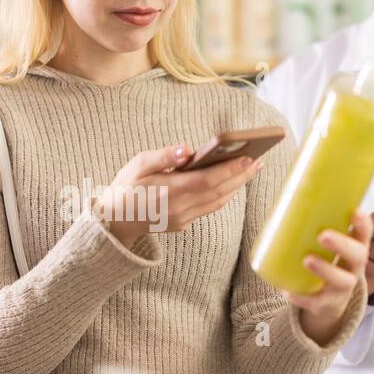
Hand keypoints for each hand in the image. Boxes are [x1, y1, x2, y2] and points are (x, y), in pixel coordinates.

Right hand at [95, 143, 263, 247]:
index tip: (249, 158)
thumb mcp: (138, 164)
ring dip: (236, 186)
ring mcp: (182, 219)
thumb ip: (164, 156)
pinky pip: (209, 208)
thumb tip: (188, 150)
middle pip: (219, 191)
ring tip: (251, 169)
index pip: (208, 180)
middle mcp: (179, 208)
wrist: (114, 220)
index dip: (231, 169)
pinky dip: (223, 194)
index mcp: (168, 191)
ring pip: (217, 202)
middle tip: (259, 161)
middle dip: (241, 176)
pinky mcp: (183, 224)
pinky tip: (232, 183)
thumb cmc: (126, 186)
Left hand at [283, 208, 372, 345]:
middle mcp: (354, 268)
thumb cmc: (327, 262)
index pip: (365, 234)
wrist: (329, 302)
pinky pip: (316, 302)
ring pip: (341, 280)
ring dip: (325, 270)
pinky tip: (287, 292)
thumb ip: (317, 226)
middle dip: (342, 245)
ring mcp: (342, 288)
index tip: (356, 212)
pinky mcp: (326, 303)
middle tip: (323, 235)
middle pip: (358, 256)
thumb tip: (288, 197)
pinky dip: (302, 298)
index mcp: (355, 249)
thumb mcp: (329, 246)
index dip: (363, 224)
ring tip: (307, 260)